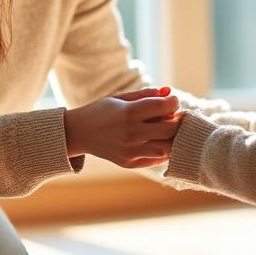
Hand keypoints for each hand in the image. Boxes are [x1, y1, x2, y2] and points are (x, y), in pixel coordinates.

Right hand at [64, 86, 183, 167]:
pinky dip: (162, 151)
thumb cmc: (101, 110)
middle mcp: (130, 133)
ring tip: (168, 130)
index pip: (164, 107)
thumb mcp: (120, 97)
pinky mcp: (128, 163)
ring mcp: (129, 151)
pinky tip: (158, 141)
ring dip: (172, 139)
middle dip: (178, 121)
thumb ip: (146, 94)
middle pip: (170, 130)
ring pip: (166, 149)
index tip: (172, 101)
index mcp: (128, 112)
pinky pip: (156, 160)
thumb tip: (169, 92)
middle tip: (175, 117)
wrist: (78, 133)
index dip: (174, 102)